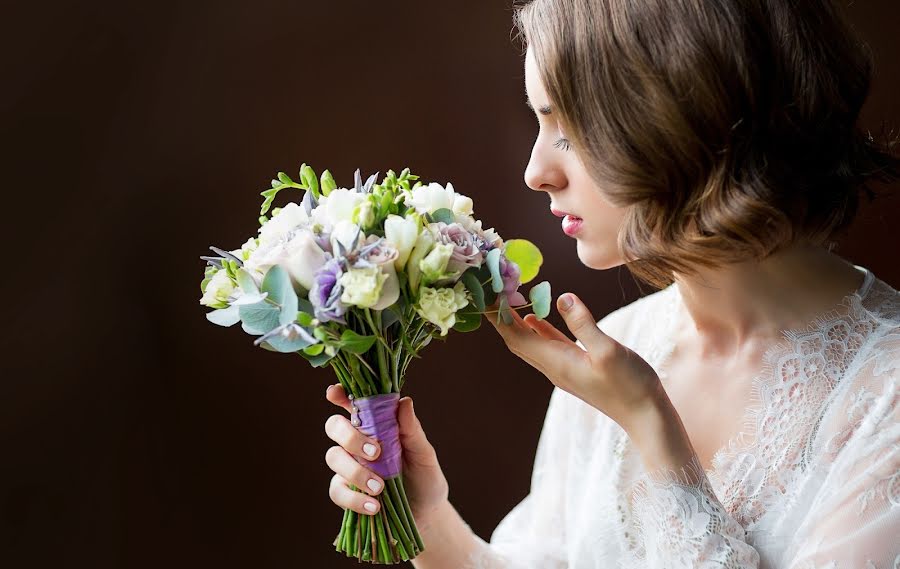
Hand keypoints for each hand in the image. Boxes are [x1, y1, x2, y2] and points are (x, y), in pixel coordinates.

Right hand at [324, 384, 449, 525]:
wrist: (426, 514)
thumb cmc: (425, 477)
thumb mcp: (424, 454)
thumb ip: (412, 430)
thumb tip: (404, 402)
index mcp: (375, 424)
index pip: (352, 403)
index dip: (339, 394)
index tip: (335, 394)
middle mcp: (356, 441)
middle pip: (334, 426)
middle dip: (348, 436)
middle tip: (374, 453)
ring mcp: (348, 466)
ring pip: (333, 457)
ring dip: (355, 471)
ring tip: (380, 488)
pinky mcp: (345, 492)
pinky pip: (337, 490)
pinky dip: (354, 498)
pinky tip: (374, 506)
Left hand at [488, 292, 666, 433]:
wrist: (645, 416)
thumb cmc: (630, 385)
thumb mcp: (607, 351)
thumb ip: (583, 324)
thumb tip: (561, 297)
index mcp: (556, 363)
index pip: (515, 336)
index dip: (498, 316)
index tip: (486, 294)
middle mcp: (553, 367)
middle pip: (516, 340)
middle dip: (501, 317)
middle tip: (491, 290)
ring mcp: (564, 369)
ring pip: (529, 343)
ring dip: (516, 322)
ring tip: (507, 298)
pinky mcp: (576, 368)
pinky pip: (548, 346)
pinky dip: (537, 330)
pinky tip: (535, 318)